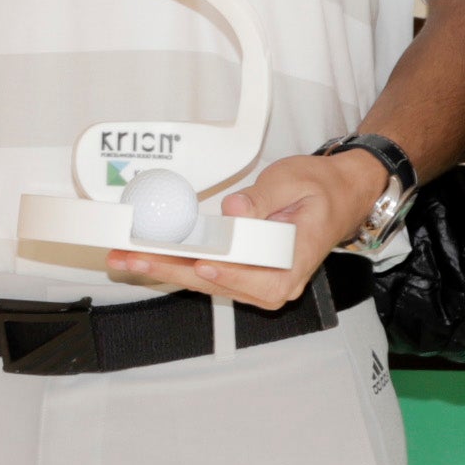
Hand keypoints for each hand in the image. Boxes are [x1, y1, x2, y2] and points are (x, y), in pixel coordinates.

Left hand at [108, 149, 385, 311]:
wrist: (338, 196)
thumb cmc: (321, 190)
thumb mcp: (296, 181)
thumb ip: (264, 198)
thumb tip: (235, 211)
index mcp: (296, 262)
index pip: (260, 278)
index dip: (228, 274)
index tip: (202, 265)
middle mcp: (276, 282)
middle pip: (220, 283)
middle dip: (173, 270)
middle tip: (135, 258)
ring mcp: (257, 280)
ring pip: (206, 281)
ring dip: (165, 269)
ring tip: (127, 259)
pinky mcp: (242, 272)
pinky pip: (205, 272)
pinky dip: (175, 263)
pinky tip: (146, 256)